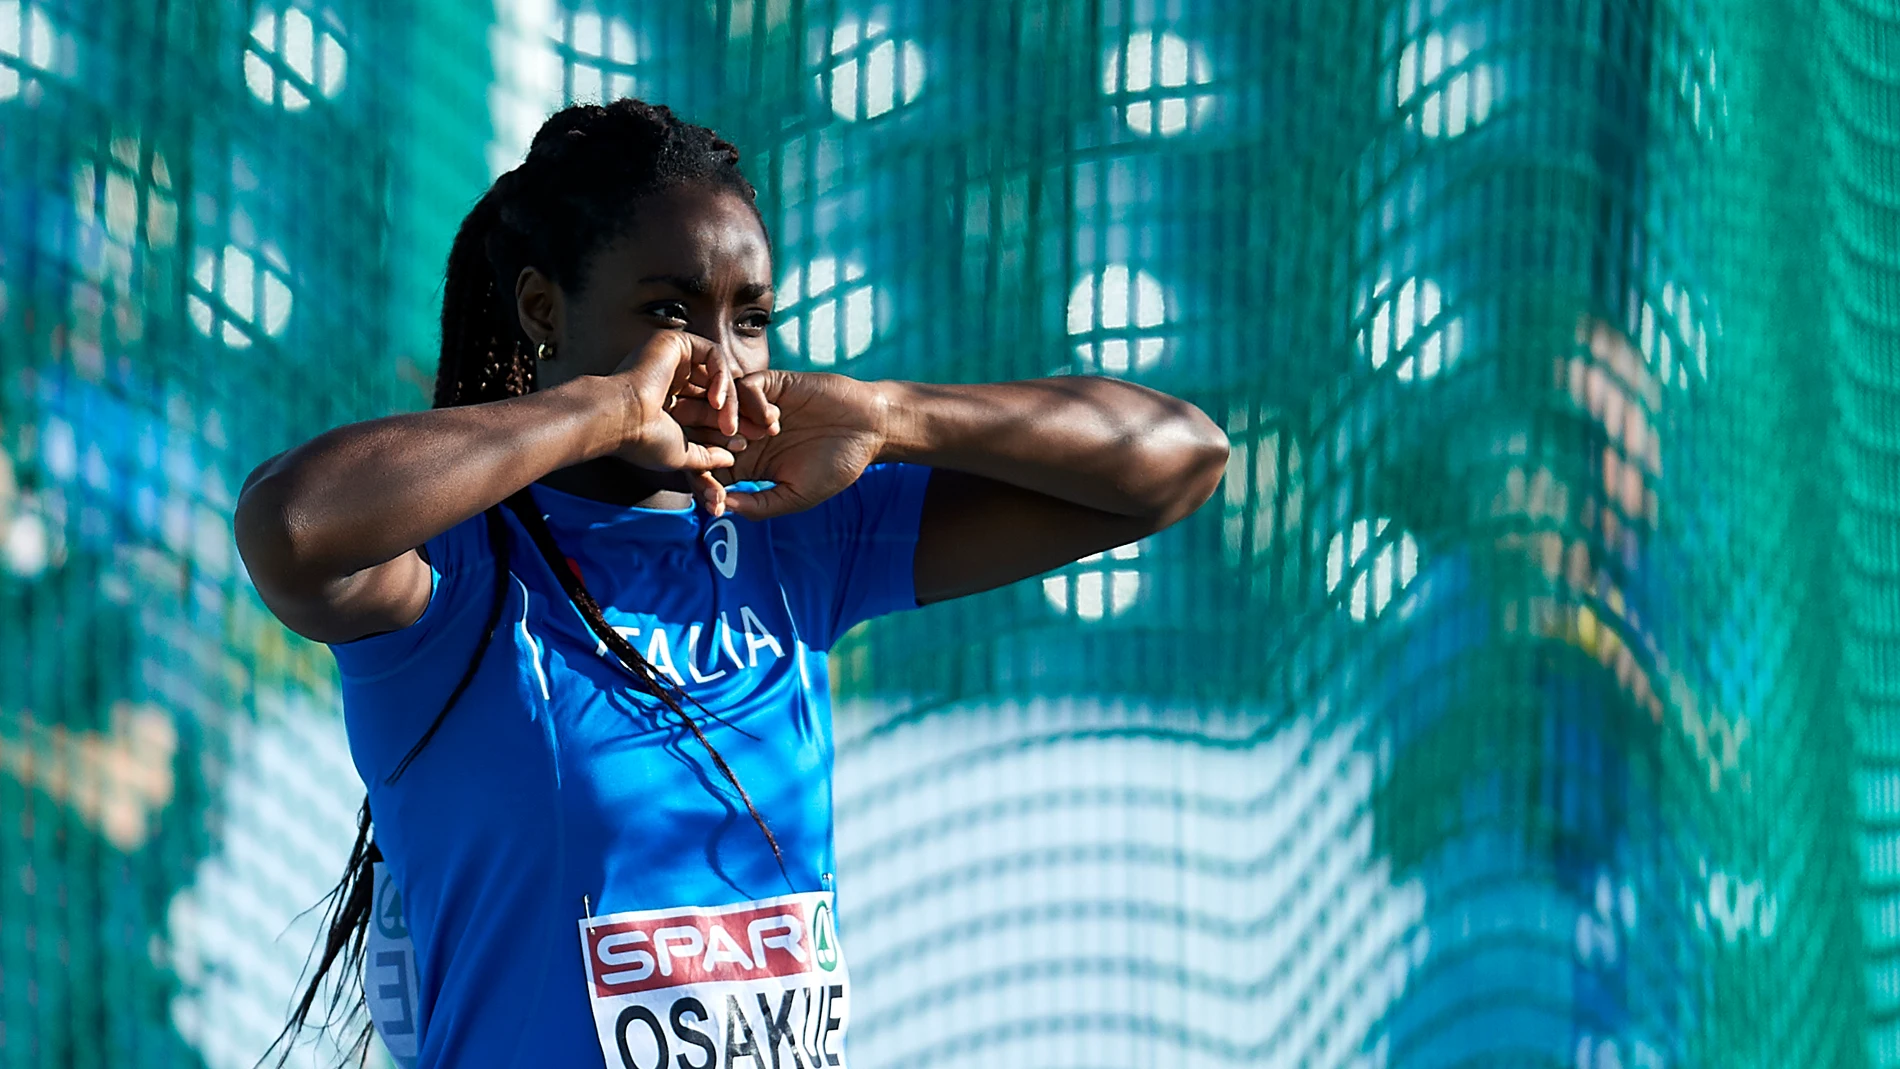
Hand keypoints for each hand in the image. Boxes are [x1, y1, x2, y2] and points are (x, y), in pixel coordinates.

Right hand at [604, 333, 779, 494]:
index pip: (710, 413)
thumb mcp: (683, 454)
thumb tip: (730, 460)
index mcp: (670, 404)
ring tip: (732, 425)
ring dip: (733, 401)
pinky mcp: (676, 344)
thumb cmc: (642, 441)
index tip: (749, 444)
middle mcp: (672, 379)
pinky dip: (722, 378)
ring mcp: (674, 360)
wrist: (618, 421)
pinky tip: (718, 402)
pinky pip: (713, 355)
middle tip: (764, 429)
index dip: (732, 427)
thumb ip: (707, 456)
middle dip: (743, 413)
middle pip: (719, 391)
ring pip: (720, 375)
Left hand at [713, 371, 886, 519]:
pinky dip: (751, 404)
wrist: (869, 428)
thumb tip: (721, 508)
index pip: (710, 469)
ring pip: (719, 409)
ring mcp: (757, 407)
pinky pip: (745, 388)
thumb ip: (760, 504)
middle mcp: (747, 433)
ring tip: (747, 441)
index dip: (704, 484)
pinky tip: (773, 421)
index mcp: (749, 462)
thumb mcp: (796, 496)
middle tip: (723, 461)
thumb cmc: (837, 465)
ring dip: (727, 426)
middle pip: (705, 437)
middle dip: (707, 451)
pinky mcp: (772, 384)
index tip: (713, 499)